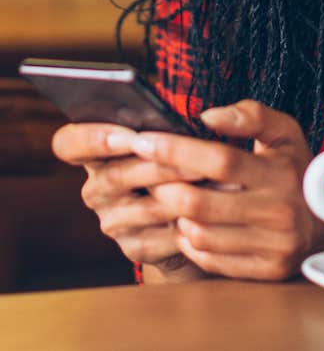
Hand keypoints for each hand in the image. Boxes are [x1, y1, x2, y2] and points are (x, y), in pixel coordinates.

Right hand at [51, 122, 207, 275]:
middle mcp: (96, 188)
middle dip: (159, 166)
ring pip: (144, 208)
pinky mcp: (134, 248)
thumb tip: (204, 118)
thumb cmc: (181, 159)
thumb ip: (177, 124)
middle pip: (115, 176)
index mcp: (97, 152)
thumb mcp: (176, 135)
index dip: (92, 139)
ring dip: (180, 195)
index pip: (68, 144)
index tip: (131, 136)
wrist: (189, 213)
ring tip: (212, 182)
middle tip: (195, 160)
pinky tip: (210, 212)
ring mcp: (112, 221)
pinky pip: (160, 237)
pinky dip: (188, 224)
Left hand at [129, 100, 323, 280]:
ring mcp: (271, 246)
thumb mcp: (285, 133)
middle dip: (164, 187)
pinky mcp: (263, 271)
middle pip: (200, 203)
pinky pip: (208, 258)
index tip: (145, 140)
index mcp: (279, 172)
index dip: (178, 149)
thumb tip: (208, 116)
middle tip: (148, 174)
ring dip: (174, 215)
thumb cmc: (297, 170)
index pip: (220, 159)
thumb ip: (250, 116)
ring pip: (199, 234)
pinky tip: (188, 222)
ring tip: (170, 197)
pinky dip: (189, 239)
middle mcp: (277, 211)